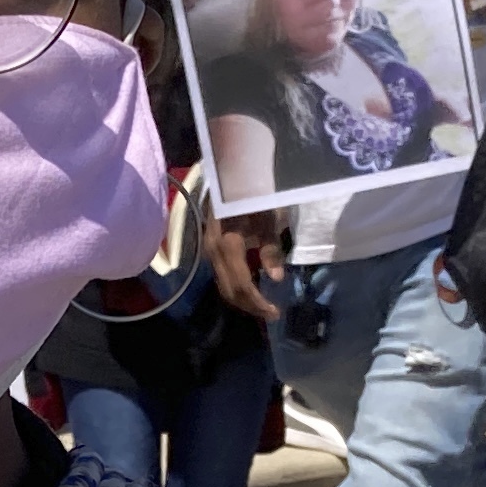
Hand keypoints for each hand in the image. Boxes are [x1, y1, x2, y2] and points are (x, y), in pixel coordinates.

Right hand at [204, 202, 288, 322]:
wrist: (229, 173)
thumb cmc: (253, 192)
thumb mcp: (268, 218)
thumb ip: (271, 248)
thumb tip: (276, 278)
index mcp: (227, 246)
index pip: (241, 285)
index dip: (258, 302)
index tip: (275, 312)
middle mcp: (213, 252)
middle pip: (229, 290)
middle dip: (250, 306)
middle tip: (270, 313)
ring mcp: (209, 250)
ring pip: (223, 285)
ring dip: (242, 298)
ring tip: (262, 304)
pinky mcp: (210, 248)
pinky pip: (222, 275)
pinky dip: (236, 286)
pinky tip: (251, 286)